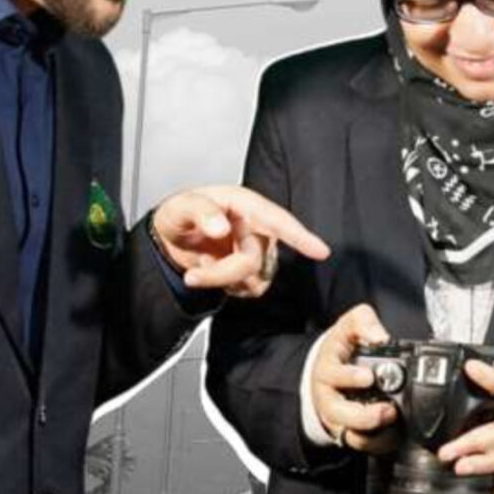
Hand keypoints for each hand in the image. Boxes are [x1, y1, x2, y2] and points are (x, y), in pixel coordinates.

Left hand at [151, 185, 329, 296]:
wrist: (171, 239)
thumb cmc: (180, 215)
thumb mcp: (180, 206)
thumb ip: (200, 212)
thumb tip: (222, 226)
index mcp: (245, 205)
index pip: (279, 221)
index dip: (301, 236)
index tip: (321, 251)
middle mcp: (256, 227)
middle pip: (255, 260)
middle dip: (221, 273)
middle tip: (194, 274)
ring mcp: (257, 249)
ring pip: (256, 278)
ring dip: (224, 281)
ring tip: (201, 270)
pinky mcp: (253, 269)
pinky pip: (253, 289)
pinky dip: (230, 288)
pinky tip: (215, 275)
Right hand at [312, 304, 398, 453]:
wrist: (327, 371)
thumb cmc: (341, 348)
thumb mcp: (349, 326)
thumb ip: (364, 322)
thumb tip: (380, 336)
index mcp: (327, 369)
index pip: (334, 375)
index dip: (350, 377)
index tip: (369, 376)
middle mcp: (328, 397)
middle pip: (338, 413)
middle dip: (363, 415)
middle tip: (388, 410)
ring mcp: (337, 418)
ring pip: (349, 433)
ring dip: (372, 433)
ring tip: (393, 422)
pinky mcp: (349, 431)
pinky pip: (361, 444)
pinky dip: (377, 443)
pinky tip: (394, 435)